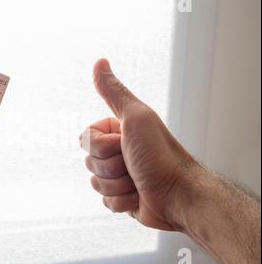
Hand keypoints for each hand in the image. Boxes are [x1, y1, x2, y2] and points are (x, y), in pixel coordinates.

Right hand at [80, 59, 198, 230]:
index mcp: (119, 131)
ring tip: (138, 182)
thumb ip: (113, 92)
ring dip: (117, 186)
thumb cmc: (160, 157)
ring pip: (95, 183)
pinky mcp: (123, 197)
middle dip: (111, 167)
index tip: (123, 144)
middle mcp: (119, 151)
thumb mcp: (135, 118)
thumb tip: (100, 62)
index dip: (100, 146)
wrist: (178, 196)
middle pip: (89, 162)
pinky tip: (138, 197)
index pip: (85, 138)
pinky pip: (106, 201)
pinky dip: (122, 201)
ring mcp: (120, 175)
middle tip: (133, 164)